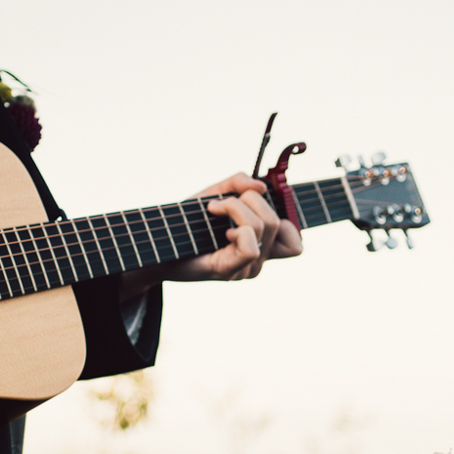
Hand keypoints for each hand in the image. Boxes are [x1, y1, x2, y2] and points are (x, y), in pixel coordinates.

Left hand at [120, 173, 303, 296]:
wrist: (158, 241)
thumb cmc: (187, 222)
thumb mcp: (216, 193)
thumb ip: (238, 183)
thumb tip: (260, 187)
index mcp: (260, 245)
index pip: (295, 245)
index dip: (290, 223)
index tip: (261, 208)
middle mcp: (258, 260)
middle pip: (278, 222)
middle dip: (251, 200)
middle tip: (224, 201)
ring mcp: (244, 268)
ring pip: (263, 227)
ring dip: (236, 207)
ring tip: (214, 210)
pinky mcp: (228, 270)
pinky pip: (250, 247)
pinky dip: (237, 227)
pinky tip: (221, 230)